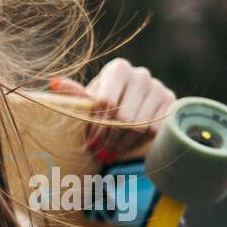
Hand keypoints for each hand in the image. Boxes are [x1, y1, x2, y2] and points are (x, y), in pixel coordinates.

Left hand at [50, 59, 175, 164]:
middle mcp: (141, 75)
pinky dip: (139, 143)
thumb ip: (74, 94)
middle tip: (99, 156)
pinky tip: (126, 150)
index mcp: (118, 69)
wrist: (129, 105)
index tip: (89, 144)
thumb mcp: (87, 100)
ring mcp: (158, 88)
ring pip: (140, 125)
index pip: (106, 102)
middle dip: (109, 140)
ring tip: (109, 157)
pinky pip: (156, 129)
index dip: (96, 127)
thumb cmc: (102, 105)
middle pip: (124, 116)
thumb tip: (55, 82)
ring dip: (122, 145)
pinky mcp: (171, 102)